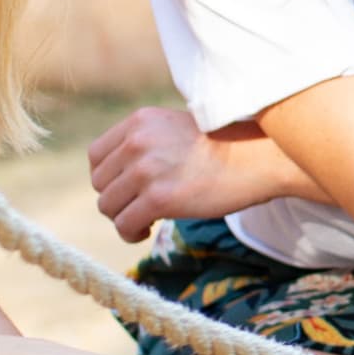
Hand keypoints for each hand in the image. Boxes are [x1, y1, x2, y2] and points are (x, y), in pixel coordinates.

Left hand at [88, 106, 271, 241]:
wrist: (257, 157)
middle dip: (117, 199)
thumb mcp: (175, 127)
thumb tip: (120, 173)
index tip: (128, 188)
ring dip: (123, 217)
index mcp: (139, 122)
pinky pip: (124, 224)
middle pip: (100, 183)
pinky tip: (146, 230)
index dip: (108, 177)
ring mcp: (146, 170)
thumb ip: (145, 141)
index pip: (96, 155)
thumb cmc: (224, 146)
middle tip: (140, 206)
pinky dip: (130, 232)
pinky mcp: (159, 199)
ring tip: (144, 221)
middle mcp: (137, 142)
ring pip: (108, 206)